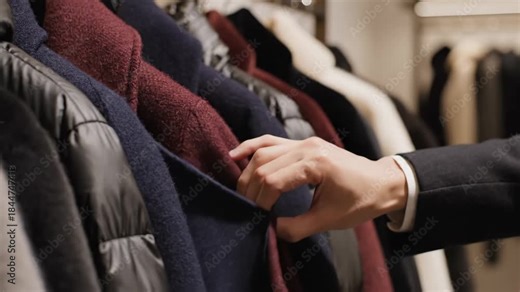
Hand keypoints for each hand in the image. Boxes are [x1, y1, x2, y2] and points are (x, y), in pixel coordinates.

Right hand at [229, 135, 407, 241]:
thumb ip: (297, 227)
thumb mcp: (329, 220)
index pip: (273, 180)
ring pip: (263, 151)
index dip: (261, 201)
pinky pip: (271, 141)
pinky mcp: (302, 142)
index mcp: (316, 164)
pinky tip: (235, 155)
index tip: (260, 218)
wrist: (382, 182)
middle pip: (263, 164)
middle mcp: (307, 147)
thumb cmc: (360, 201)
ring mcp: (304, 141)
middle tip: (247, 209)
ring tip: (241, 192)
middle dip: (250, 189)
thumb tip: (270, 229)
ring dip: (248, 172)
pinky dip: (251, 147)